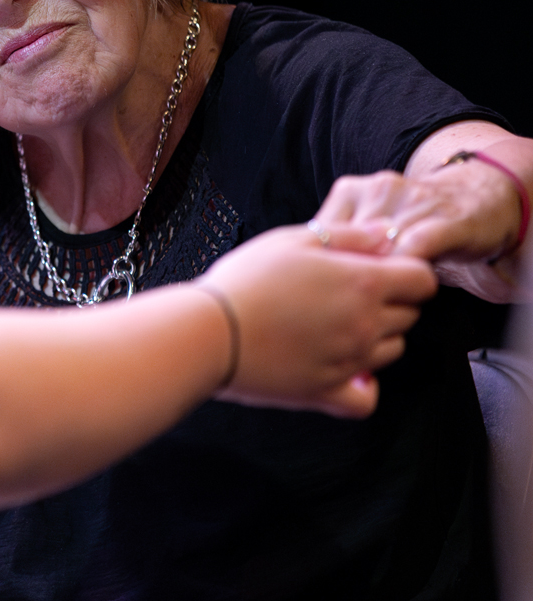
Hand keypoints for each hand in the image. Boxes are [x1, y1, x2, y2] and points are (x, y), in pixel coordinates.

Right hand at [200, 223, 436, 417]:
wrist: (210, 332)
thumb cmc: (246, 280)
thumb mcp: (294, 240)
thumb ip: (349, 235)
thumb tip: (387, 235)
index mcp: (363, 283)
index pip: (422, 280)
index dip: (407, 272)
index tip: (382, 270)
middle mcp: (366, 324)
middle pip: (409, 315)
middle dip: (390, 301)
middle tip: (347, 294)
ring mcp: (351, 361)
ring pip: (391, 350)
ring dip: (375, 337)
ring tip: (334, 325)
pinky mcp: (330, 391)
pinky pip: (368, 397)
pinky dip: (363, 385)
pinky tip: (343, 369)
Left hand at [315, 163, 523, 301]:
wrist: (476, 197)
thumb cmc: (414, 224)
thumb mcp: (369, 228)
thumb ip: (338, 244)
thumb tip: (298, 276)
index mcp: (351, 191)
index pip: (319, 232)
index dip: (315, 266)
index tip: (310, 292)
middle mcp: (377, 190)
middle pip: (347, 240)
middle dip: (343, 276)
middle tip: (339, 304)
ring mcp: (412, 201)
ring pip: (379, 245)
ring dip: (374, 277)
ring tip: (371, 303)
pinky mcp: (445, 219)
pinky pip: (417, 245)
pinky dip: (405, 269)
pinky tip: (402, 289)